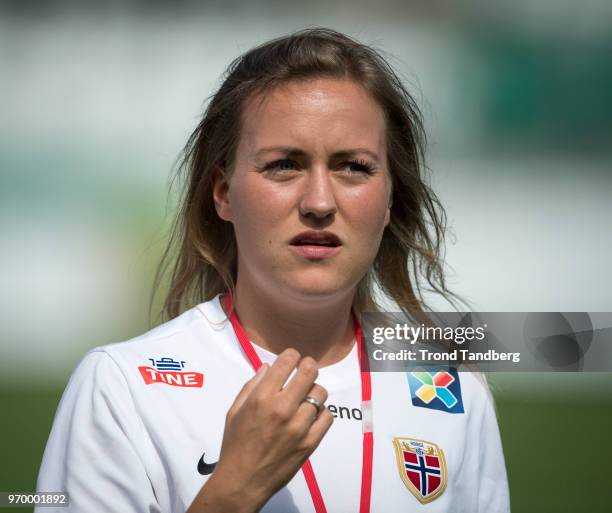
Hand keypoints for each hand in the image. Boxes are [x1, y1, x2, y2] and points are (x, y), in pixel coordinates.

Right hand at [187, 348, 332, 512]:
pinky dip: (322, 412)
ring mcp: (298, 426)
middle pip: (309, 372)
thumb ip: (252, 385)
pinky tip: (311, 416)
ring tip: (305, 398)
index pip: (287, 361)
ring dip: (313, 392)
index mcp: (261, 398)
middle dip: (308, 366)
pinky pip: (327, 416)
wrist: (243, 481)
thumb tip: (268, 366)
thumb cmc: (235, 444)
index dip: (292, 355)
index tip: (292, 359)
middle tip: (305, 371)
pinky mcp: (310, 442)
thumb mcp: (235, 411)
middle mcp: (282, 408)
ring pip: (320, 393)